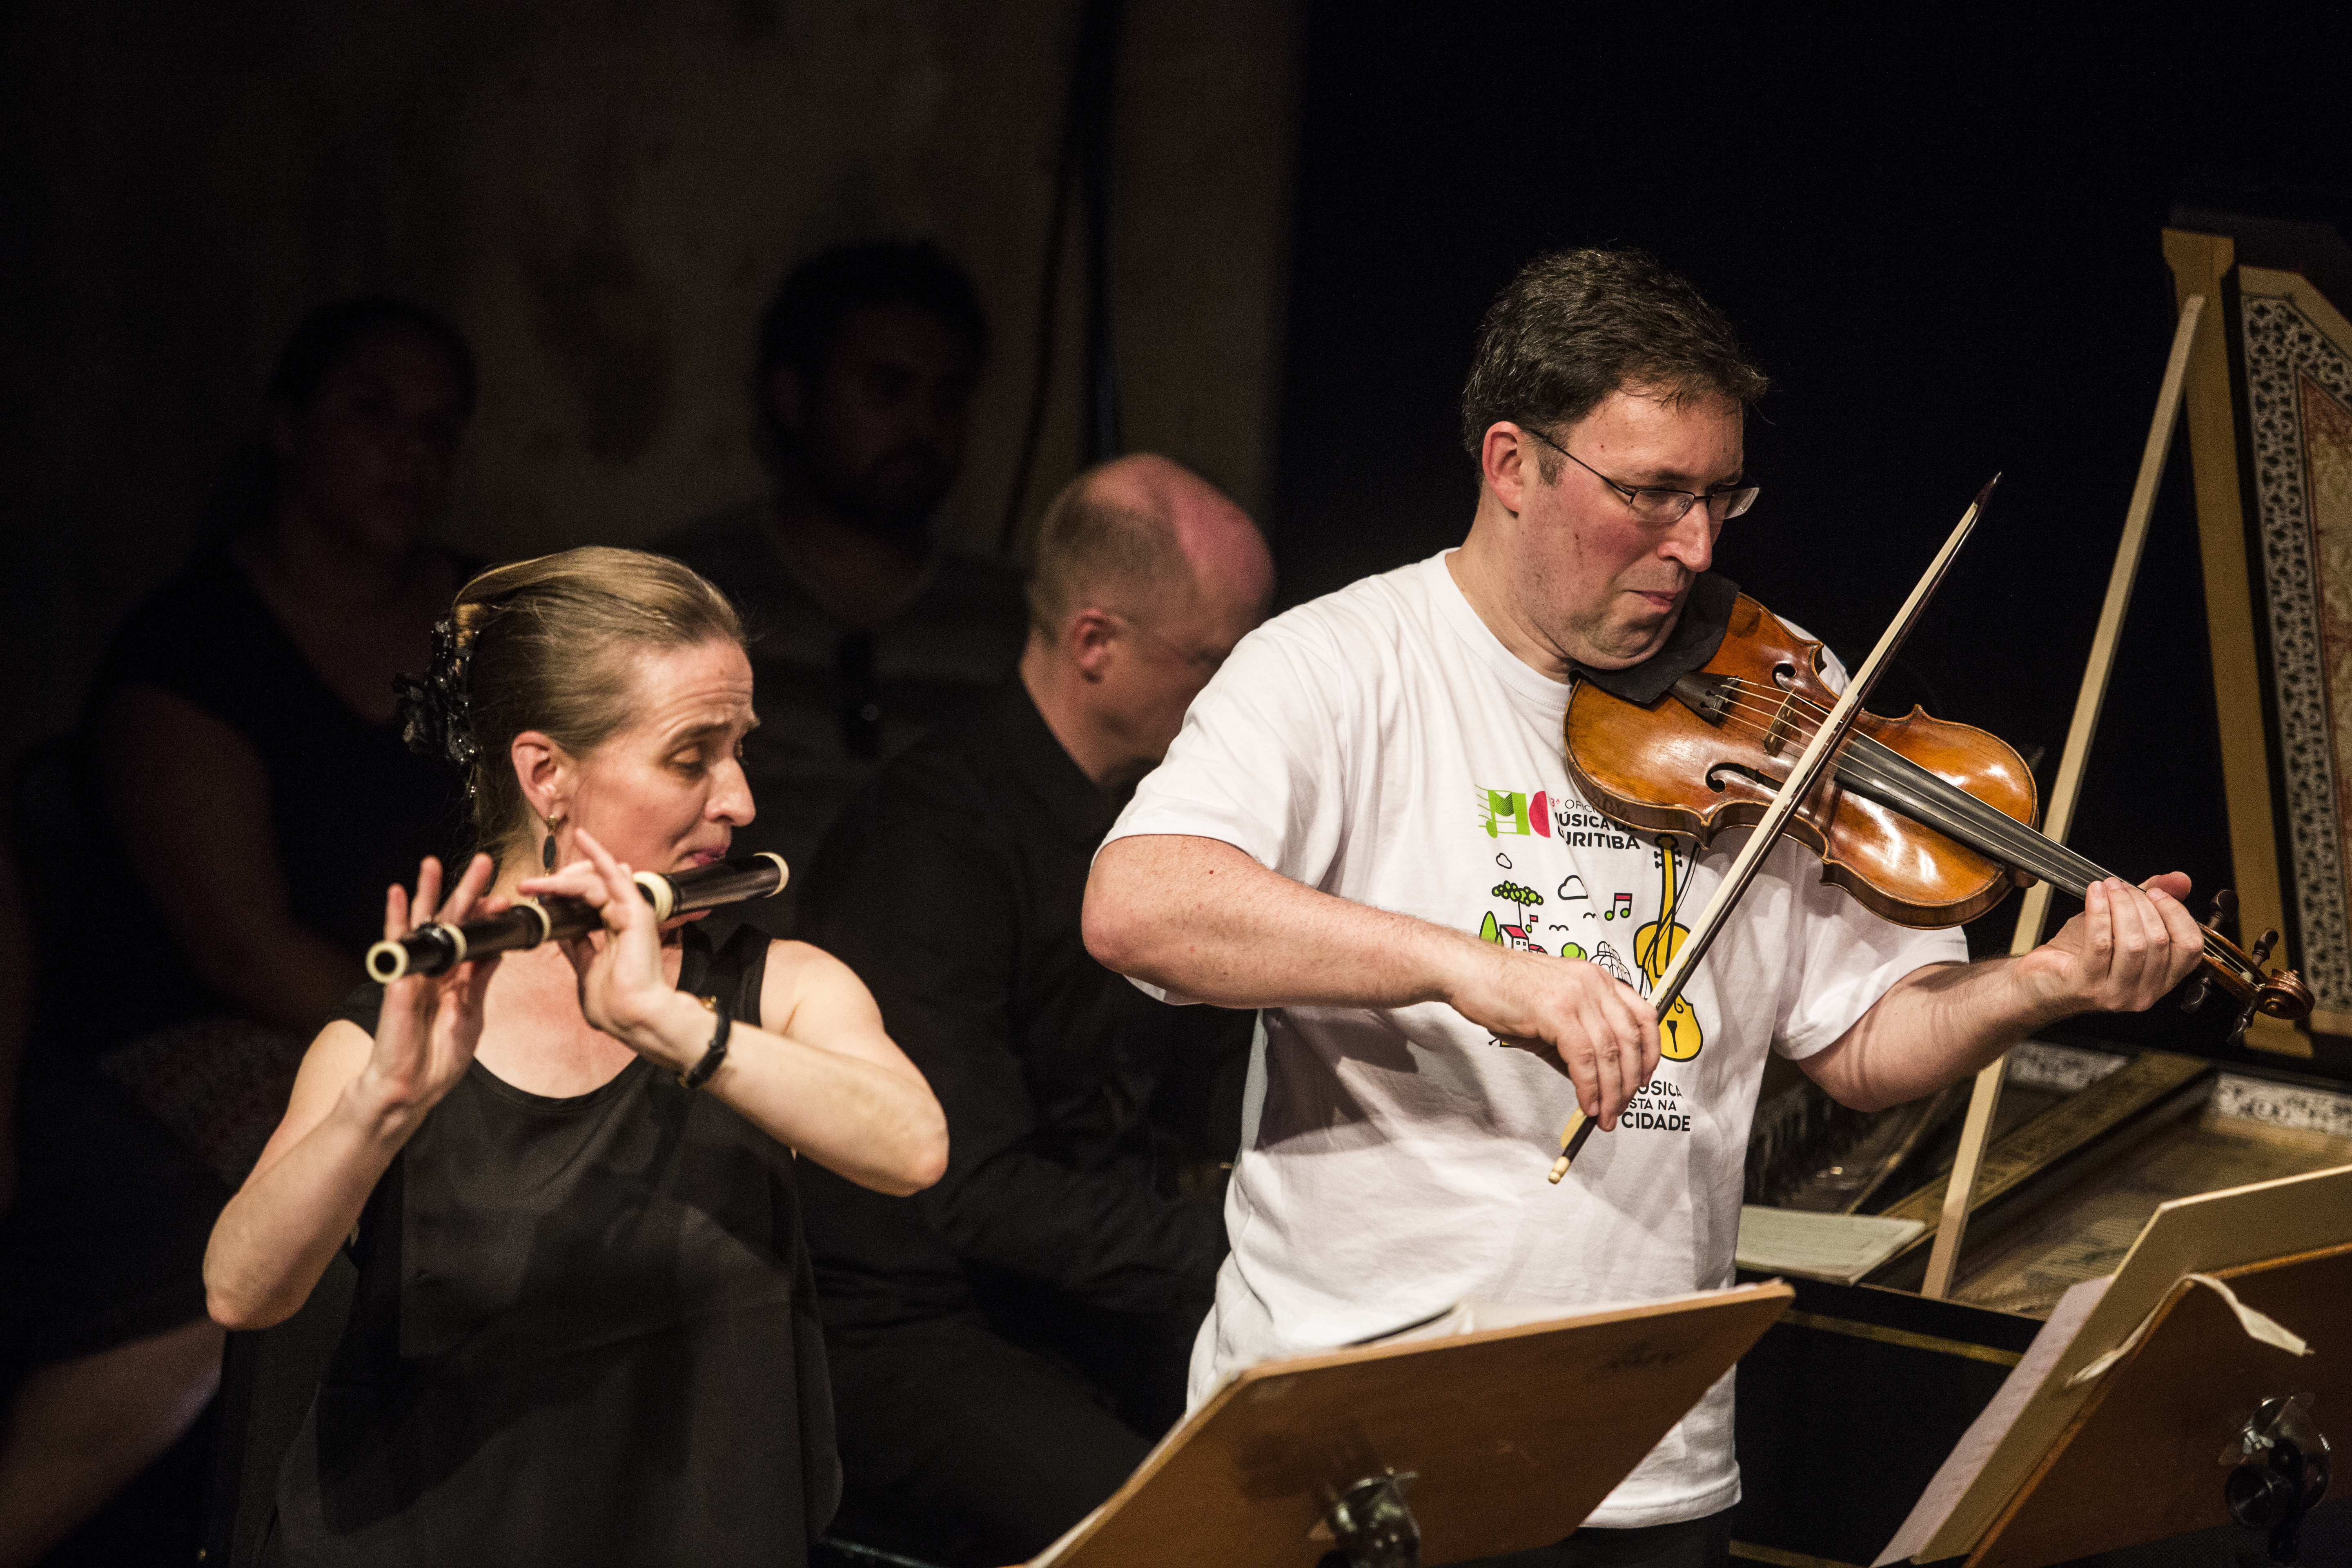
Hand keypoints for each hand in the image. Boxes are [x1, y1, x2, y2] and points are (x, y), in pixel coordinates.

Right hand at [358, 854, 501, 1117]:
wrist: (412, 1088)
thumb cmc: (438, 1057)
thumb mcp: (471, 1014)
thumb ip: (479, 981)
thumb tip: (496, 951)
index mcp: (455, 978)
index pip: (473, 937)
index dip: (487, 916)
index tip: (504, 897)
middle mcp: (434, 970)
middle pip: (451, 922)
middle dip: (465, 891)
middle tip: (483, 861)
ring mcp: (414, 973)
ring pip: (421, 925)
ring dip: (426, 892)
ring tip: (432, 863)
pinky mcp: (398, 982)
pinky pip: (397, 945)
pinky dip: (396, 919)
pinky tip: (395, 894)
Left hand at [517, 829, 703, 1067]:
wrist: (635, 1018)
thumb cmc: (615, 1005)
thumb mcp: (585, 971)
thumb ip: (577, 947)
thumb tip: (562, 931)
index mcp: (612, 932)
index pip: (586, 902)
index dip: (560, 896)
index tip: (533, 897)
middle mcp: (623, 917)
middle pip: (588, 887)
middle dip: (557, 884)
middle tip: (529, 886)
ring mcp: (630, 911)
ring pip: (594, 880)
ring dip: (563, 876)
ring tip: (535, 881)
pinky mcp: (635, 910)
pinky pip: (614, 876)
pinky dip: (598, 855)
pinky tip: (583, 838)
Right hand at [1447, 938, 1658, 1129]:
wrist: (1469, 972)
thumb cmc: (1503, 989)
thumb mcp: (1552, 1015)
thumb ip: (1576, 1044)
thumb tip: (1593, 1081)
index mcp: (1597, 979)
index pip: (1643, 1016)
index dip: (1651, 1053)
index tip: (1645, 1078)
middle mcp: (1593, 983)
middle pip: (1631, 1040)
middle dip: (1631, 1082)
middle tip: (1620, 1107)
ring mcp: (1577, 995)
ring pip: (1610, 1052)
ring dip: (1611, 1091)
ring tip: (1604, 1114)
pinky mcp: (1557, 1011)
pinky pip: (1583, 1058)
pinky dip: (1588, 1087)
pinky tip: (1586, 1102)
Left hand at [2016, 873, 2204, 1018]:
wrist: (2037, 982)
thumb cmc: (2079, 956)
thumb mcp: (2120, 925)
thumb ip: (2152, 904)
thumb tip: (2180, 879)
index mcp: (2161, 980)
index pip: (2190, 948)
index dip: (2177, 914)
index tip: (2157, 891)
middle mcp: (2144, 993)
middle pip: (2159, 940)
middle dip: (2141, 904)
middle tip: (2121, 885)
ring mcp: (2115, 994)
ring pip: (2133, 944)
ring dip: (2121, 907)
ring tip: (2108, 887)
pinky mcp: (2086, 985)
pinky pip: (2100, 943)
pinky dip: (2098, 912)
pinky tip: (2093, 894)